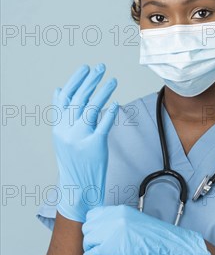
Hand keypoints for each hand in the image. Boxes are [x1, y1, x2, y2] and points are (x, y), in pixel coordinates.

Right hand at [52, 63, 117, 221]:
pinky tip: (116, 103)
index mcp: (58, 126)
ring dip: (103, 92)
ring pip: (91, 108)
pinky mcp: (94, 146)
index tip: (86, 68)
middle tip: (101, 67)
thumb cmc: (73, 160)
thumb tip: (60, 88)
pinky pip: (103, 125)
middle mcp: (67, 130)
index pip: (66, 97)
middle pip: (79, 99)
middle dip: (91, 80)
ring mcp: (80, 138)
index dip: (76, 80)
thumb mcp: (61, 136)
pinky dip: (109, 112)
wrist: (78, 186)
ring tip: (112, 80)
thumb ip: (62, 114)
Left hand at [81, 205, 211, 254]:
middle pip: (88, 226)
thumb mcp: (134, 220)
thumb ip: (118, 220)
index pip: (93, 214)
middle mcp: (113, 219)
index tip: (93, 231)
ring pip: (88, 239)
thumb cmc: (154, 235)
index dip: (92, 224)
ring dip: (89, 246)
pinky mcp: (112, 247)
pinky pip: (92, 251)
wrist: (166, 244)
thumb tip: (104, 227)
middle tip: (93, 242)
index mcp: (119, 211)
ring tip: (95, 250)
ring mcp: (112, 232)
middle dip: (89, 236)